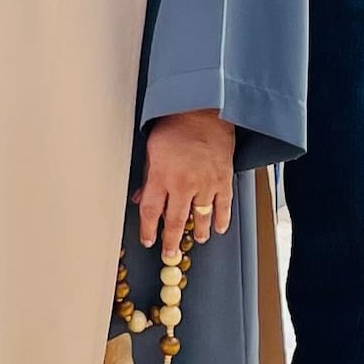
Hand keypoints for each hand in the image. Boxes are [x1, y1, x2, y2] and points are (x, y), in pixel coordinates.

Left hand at [136, 109, 233, 253]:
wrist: (204, 109)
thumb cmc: (175, 123)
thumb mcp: (151, 147)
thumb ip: (147, 175)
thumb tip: (140, 198)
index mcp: (162, 175)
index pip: (150, 211)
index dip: (148, 229)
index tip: (148, 240)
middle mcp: (183, 183)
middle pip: (175, 221)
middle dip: (170, 241)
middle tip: (169, 253)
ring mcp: (205, 183)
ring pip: (201, 218)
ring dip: (197, 231)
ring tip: (196, 239)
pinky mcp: (223, 180)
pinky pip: (223, 206)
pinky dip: (221, 219)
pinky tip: (218, 227)